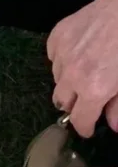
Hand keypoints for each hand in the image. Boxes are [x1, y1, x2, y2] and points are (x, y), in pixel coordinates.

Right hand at [48, 0, 117, 136]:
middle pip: (61, 102)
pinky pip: (55, 57)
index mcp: (92, 90)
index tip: (88, 130)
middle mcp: (71, 75)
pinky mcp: (57, 36)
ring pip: (57, 79)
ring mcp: (61, 55)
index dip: (84, 128)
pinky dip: (64, 60)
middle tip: (88, 100)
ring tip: (85, 73)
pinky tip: (80, 53)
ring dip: (69, 81)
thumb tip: (112, 125)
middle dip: (74, 105)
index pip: (79, 120)